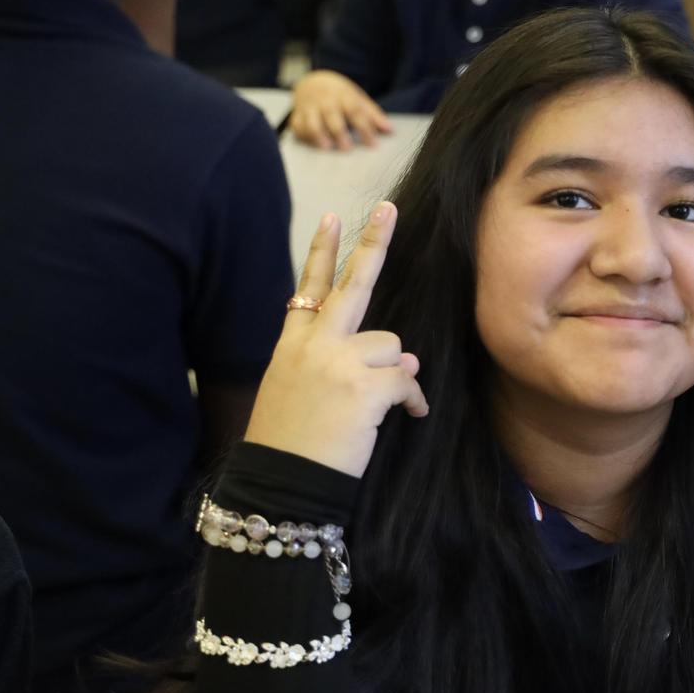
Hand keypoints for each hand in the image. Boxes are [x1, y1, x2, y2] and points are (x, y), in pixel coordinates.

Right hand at [243, 204, 429, 476]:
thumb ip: (349, 364)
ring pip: (392, 346)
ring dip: (395, 376)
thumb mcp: (304, 394)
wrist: (281, 483)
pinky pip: (407, 379)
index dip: (322, 253)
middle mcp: (313, 344)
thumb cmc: (292, 444)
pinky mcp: (363, 384)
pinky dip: (413, 400)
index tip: (333, 218)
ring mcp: (337, 360)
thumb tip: (404, 354)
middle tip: (390, 209)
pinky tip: (407, 416)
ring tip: (378, 407)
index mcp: (292, 345)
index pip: (308, 290)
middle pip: (353, 285)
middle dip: (374, 243)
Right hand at [289, 70, 393, 150]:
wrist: (313, 82)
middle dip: (339, 132)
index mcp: (343, 96)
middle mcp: (325, 101)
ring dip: (318, 134)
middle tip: (348, 148)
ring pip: (311, 121)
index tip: (373, 144)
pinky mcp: (298, 116)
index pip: (355, 111)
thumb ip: (373, 115)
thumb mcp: (358, 99)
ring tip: (327, 147)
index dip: (365, 128)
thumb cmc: (340, 95)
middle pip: (332, 115)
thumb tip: (389, 130)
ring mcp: (309, 108)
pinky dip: (304, 135)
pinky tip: (313, 144)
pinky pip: (297, 126)